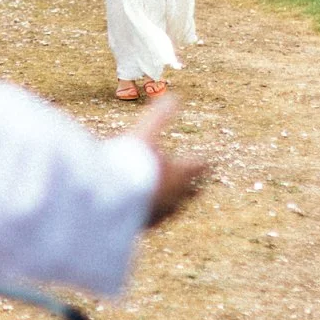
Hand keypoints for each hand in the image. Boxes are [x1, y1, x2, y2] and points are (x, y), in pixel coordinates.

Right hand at [128, 96, 209, 227]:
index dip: (204, 162)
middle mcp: (174, 195)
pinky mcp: (146, 225)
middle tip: (201, 185)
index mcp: (180, 173)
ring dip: (177, 202)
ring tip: (175, 200)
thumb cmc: (130, 164)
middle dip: (195, 186)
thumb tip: (174, 94)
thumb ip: (159, 115)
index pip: (199, 166)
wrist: (110, 199)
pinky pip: (157, 219)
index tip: (209, 161)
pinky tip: (151, 212)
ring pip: (175, 208)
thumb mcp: (144, 133)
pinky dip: (158, 213)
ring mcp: (162, 212)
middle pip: (191, 192)